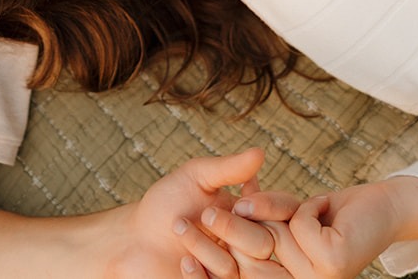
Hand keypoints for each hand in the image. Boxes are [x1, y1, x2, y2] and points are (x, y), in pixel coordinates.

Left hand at [106, 149, 270, 278]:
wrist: (137, 237)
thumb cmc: (168, 202)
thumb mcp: (196, 177)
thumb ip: (228, 168)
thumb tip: (260, 151)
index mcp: (251, 216)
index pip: (280, 214)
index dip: (265, 207)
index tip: (238, 201)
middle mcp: (248, 246)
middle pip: (263, 245)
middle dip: (231, 228)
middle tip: (205, 214)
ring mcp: (233, 271)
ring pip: (236, 268)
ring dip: (204, 247)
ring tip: (179, 228)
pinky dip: (198, 274)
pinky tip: (184, 261)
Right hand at [224, 178, 417, 278]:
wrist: (380, 207)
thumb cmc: (330, 213)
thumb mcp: (285, 214)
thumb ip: (261, 216)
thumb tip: (240, 207)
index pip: (241, 268)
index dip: (223, 243)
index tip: (208, 223)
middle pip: (252, 250)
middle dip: (244, 221)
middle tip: (243, 210)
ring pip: (276, 233)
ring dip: (290, 208)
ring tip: (313, 210)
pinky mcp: (332, 262)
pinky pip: (300, 225)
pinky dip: (309, 206)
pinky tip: (325, 208)